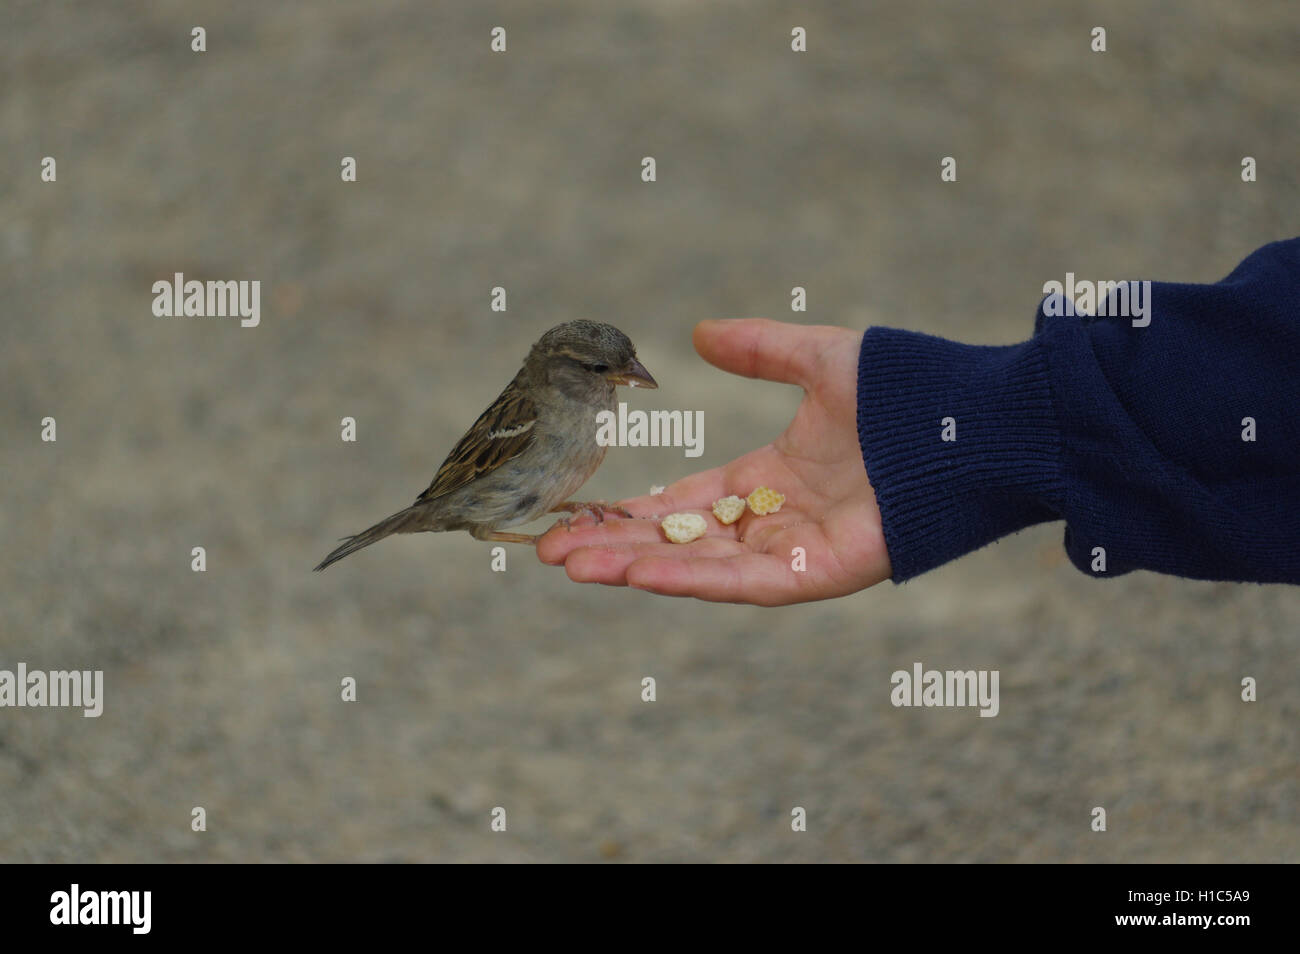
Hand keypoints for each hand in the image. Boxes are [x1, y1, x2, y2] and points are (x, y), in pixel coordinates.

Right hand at [537, 318, 891, 603]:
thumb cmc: (902, 393)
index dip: (632, 510)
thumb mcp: (815, 359)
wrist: (966, 425)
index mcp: (769, 479)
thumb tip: (698, 334)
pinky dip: (688, 578)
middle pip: (678, 541)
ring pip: (697, 566)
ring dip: (633, 566)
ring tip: (570, 564)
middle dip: (614, 546)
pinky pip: (741, 582)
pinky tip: (637, 572)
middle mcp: (773, 522)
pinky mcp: (815, 574)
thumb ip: (760, 349)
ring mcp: (792, 552)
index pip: (686, 502)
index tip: (579, 513)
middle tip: (550, 551)